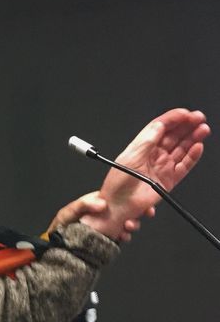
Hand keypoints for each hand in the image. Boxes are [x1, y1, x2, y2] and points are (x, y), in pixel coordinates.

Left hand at [50, 191, 153, 242]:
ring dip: (131, 225)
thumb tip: (103, 204)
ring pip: (125, 223)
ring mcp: (107, 226)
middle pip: (126, 210)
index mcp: (97, 203)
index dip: (130, 198)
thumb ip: (84, 204)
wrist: (59, 245)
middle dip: (136, 213)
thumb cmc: (62, 225)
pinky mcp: (108, 238)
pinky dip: (125, 236)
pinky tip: (124, 237)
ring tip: (128, 227)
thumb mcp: (70, 211)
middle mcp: (105, 214)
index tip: (141, 202)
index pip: (118, 198)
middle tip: (138, 216)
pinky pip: (121, 236)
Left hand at [79, 108, 209, 239]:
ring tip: (203, 129)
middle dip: (187, 126)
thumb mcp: (130, 158)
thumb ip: (146, 142)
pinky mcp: (169, 180)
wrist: (118, 208)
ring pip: (182, 148)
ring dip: (193, 138)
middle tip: (199, 118)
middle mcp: (153, 156)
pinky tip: (198, 146)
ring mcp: (162, 167)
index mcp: (141, 148)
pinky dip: (192, 156)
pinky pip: (184, 165)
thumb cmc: (117, 185)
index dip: (172, 119)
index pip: (159, 128)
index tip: (185, 113)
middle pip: (174, 136)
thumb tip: (158, 125)